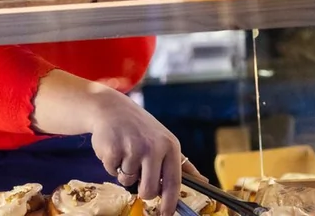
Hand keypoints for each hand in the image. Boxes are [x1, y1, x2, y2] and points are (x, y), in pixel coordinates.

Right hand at [88, 90, 187, 215]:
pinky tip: (115, 148)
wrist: (111, 109)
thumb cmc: (141, 129)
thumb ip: (182, 164)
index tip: (166, 214)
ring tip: (126, 152)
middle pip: (149, 190)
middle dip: (142, 190)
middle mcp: (154, 147)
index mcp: (170, 146)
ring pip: (128, 181)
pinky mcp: (113, 150)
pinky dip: (111, 165)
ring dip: (125, 172)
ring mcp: (133, 149)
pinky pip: (112, 172)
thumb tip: (203, 181)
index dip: (170, 203)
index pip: (174, 183)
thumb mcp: (165, 140)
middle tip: (139, 175)